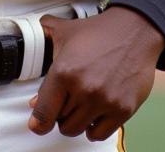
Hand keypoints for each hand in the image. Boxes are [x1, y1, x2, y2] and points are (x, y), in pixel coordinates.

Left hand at [28, 6, 164, 141]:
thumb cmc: (100, 31)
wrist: (135, 30)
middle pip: (61, 122)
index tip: (37, 125)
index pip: (44, 112)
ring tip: (79, 106)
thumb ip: (43, 38)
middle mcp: (83, 88)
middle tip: (64, 102)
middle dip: (59, 115)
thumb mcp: (65, 30)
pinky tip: (94, 113)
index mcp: (64, 71)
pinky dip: (94, 128)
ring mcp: (104, 100)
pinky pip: (99, 134)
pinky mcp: (122, 109)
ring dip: (76, 121)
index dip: (38, 121)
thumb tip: (29, 48)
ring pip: (78, 129)